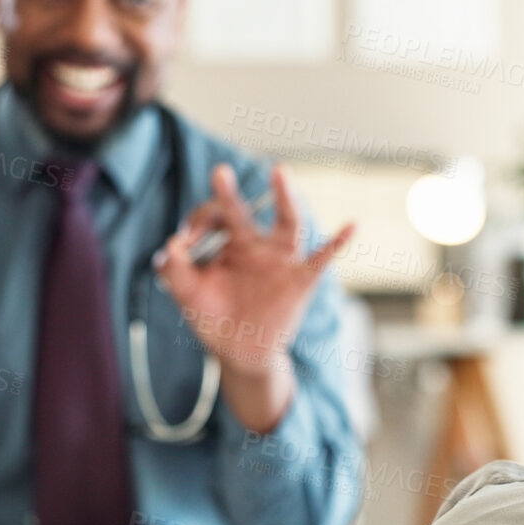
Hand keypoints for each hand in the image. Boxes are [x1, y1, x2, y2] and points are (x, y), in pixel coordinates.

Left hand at [155, 164, 351, 430]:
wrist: (241, 353)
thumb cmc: (215, 318)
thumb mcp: (188, 295)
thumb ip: (174, 271)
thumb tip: (171, 245)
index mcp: (228, 244)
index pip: (213, 219)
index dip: (197, 224)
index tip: (184, 241)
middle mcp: (256, 245)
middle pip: (242, 213)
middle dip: (229, 194)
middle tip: (218, 171)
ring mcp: (280, 260)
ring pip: (286, 223)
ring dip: (284, 197)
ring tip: (279, 170)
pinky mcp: (300, 280)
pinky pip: (322, 259)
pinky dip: (338, 243)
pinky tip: (352, 225)